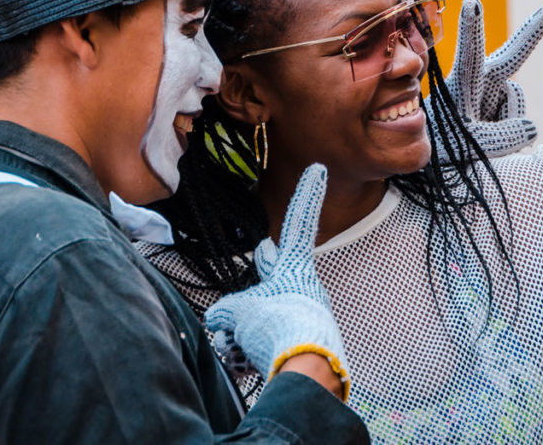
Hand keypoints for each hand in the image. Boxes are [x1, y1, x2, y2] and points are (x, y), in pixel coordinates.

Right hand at [204, 164, 349, 398]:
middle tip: (265, 259)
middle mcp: (304, 290)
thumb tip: (222, 322)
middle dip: (261, 277)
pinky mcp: (301, 346)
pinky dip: (250, 352)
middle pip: (271, 277)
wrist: (306, 374)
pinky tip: (245, 364)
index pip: (299, 223)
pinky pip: (265, 344)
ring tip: (240, 347)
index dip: (307, 195)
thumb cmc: (277, 329)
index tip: (320, 168)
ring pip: (260, 317)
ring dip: (243, 331)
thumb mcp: (237, 313)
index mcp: (295, 269)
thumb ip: (225, 311)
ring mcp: (304, 318)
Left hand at [437, 0, 542, 156]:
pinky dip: (513, 133)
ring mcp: (492, 95)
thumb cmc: (444, 152)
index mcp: (462, 86)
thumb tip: (531, 127)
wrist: (437, 166)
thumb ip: (503, 136)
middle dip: (530, 34)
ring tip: (483, 139)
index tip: (471, 0)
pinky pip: (520, 121)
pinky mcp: (500, 109)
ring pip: (517, 104)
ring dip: (508, 124)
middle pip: (510, 58)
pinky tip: (497, 142)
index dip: (472, 28)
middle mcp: (480, 84)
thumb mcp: (470, 147)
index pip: (469, 54)